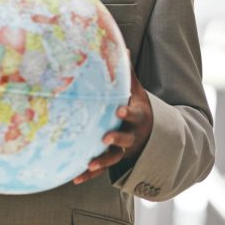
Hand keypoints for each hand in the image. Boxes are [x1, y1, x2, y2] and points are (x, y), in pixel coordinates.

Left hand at [73, 61, 152, 184]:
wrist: (150, 134)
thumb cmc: (138, 106)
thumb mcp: (138, 91)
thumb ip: (128, 73)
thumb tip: (122, 46)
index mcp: (138, 117)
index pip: (134, 115)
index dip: (128, 113)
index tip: (119, 110)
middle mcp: (133, 136)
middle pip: (126, 139)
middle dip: (116, 139)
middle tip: (104, 138)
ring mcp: (125, 150)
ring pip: (114, 158)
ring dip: (102, 162)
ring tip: (89, 164)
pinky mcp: (116, 160)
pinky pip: (102, 170)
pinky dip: (89, 175)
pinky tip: (75, 179)